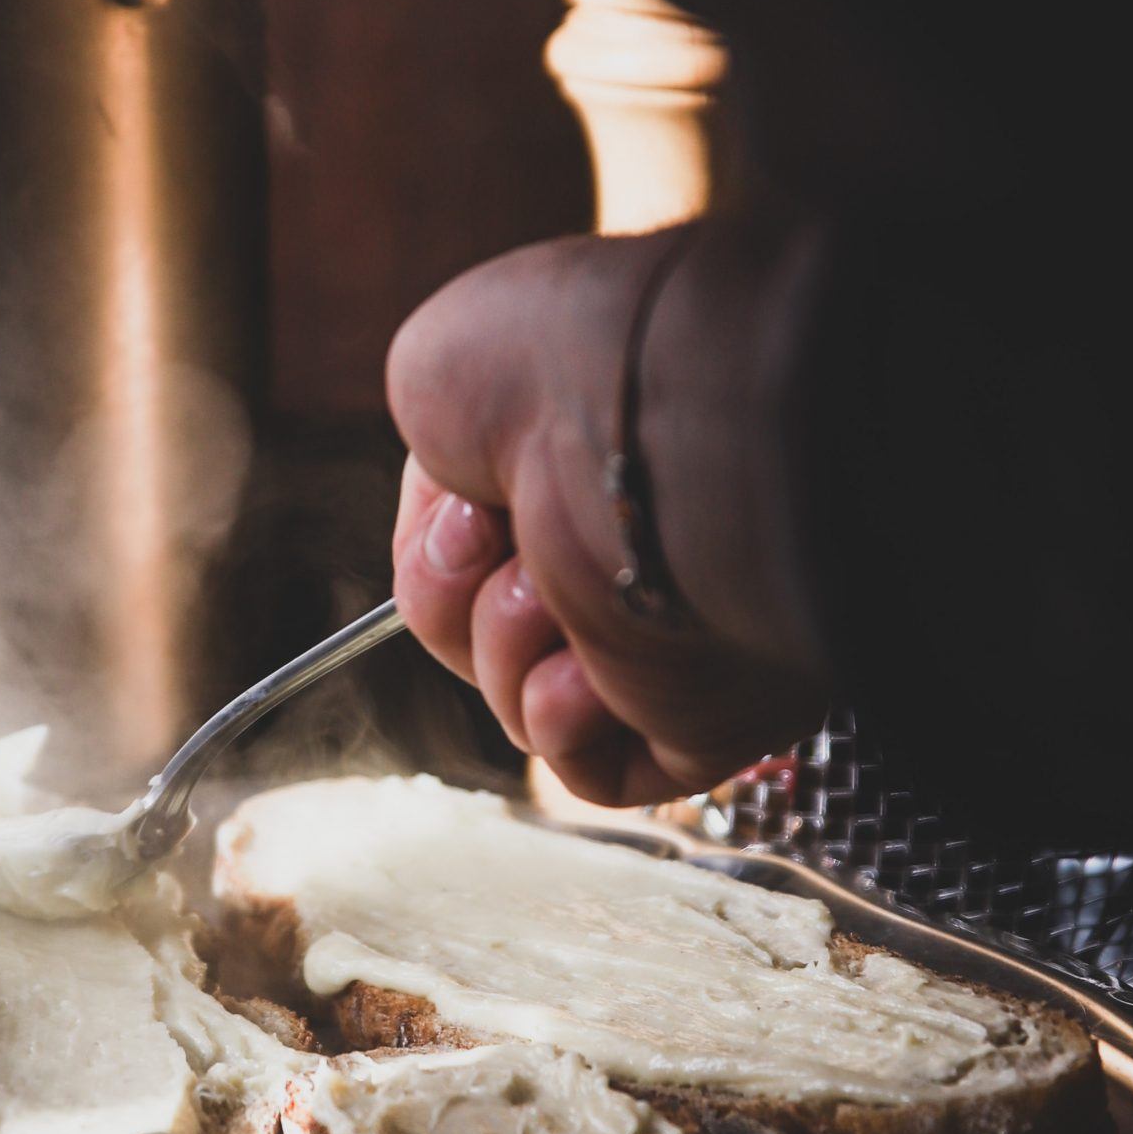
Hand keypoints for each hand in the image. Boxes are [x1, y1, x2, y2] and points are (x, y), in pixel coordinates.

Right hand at [388, 222, 830, 803]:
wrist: (665, 440)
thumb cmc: (561, 373)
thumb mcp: (439, 370)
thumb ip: (434, 460)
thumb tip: (458, 524)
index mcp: (594, 460)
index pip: (485, 539)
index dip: (444, 537)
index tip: (465, 507)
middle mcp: (642, 547)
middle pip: (485, 624)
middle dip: (457, 592)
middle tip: (497, 543)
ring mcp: (673, 636)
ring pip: (520, 696)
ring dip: (504, 645)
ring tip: (551, 593)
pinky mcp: (697, 719)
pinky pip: (586, 764)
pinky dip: (556, 719)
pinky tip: (585, 669)